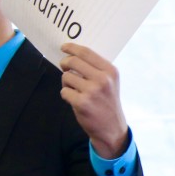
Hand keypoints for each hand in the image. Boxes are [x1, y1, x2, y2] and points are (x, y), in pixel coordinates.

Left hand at [58, 43, 128, 157]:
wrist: (111, 128)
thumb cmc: (107, 103)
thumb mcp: (109, 82)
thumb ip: (95, 69)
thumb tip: (73, 55)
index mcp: (110, 71)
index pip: (87, 53)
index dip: (72, 48)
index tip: (64, 47)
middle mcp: (102, 79)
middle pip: (73, 61)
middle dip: (64, 63)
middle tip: (63, 66)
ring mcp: (92, 91)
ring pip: (66, 77)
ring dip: (66, 83)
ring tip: (75, 90)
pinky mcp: (82, 103)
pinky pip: (64, 91)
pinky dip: (66, 95)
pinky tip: (74, 100)